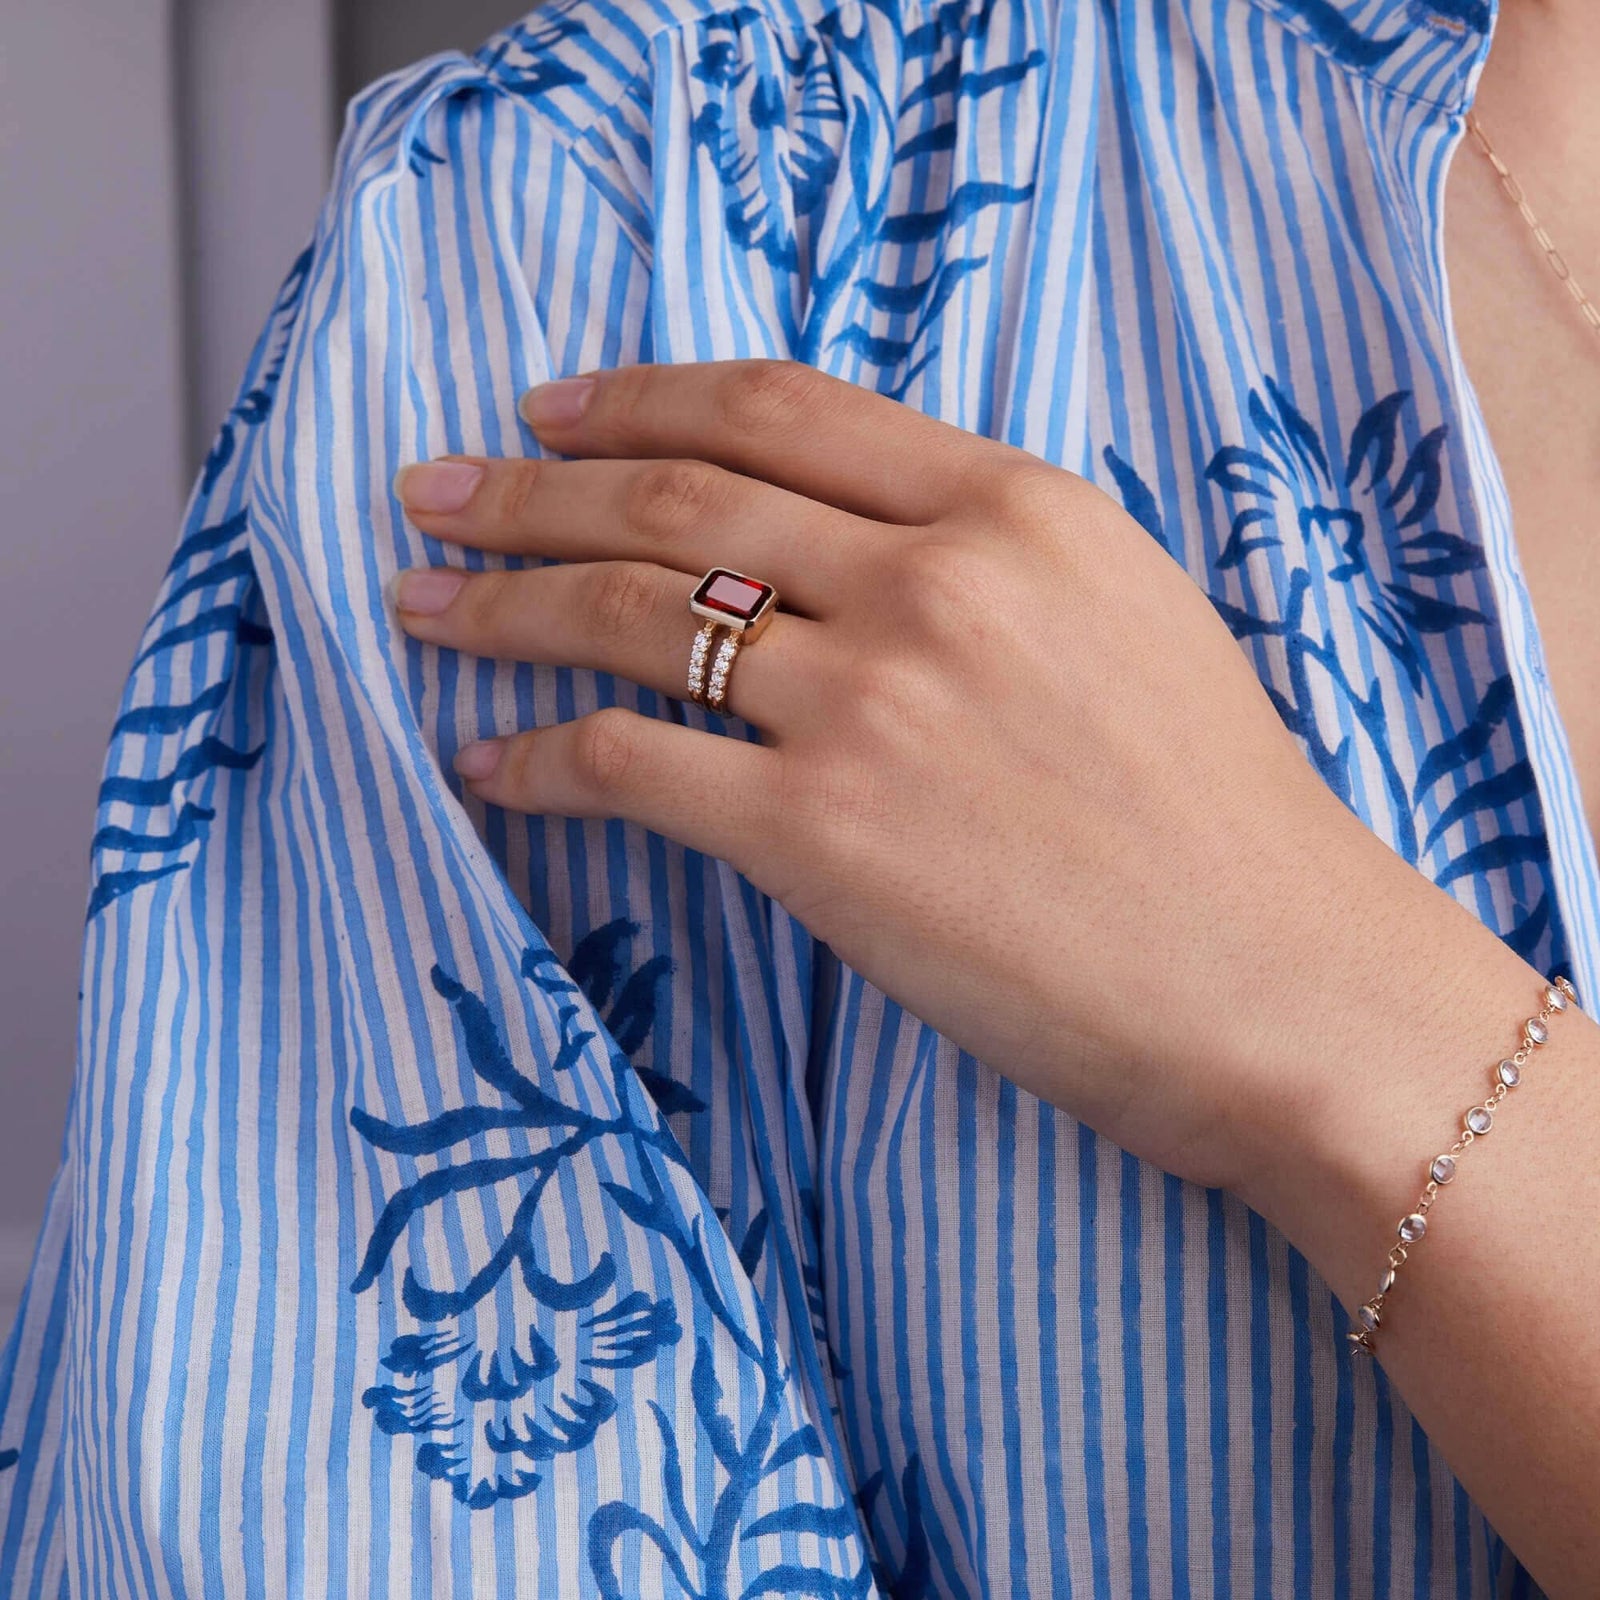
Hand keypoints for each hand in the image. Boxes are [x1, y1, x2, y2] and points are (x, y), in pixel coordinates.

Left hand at [389, 358, 1428, 1194]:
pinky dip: (533, 756)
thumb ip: (987, 558)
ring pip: (629, 617)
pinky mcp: (819, 836)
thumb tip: (839, 546)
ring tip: (417, 602)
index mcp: (1011, 509)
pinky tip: (479, 759)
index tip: (551, 411)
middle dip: (529, 490)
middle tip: (433, 495)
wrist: (1281, 982)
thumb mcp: (1125, 618)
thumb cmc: (1222, 819)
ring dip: (500, 607)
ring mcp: (867, 704)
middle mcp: (928, 581)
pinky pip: (626, 766)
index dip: (638, 397)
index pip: (778, 409)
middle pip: (674, 497)